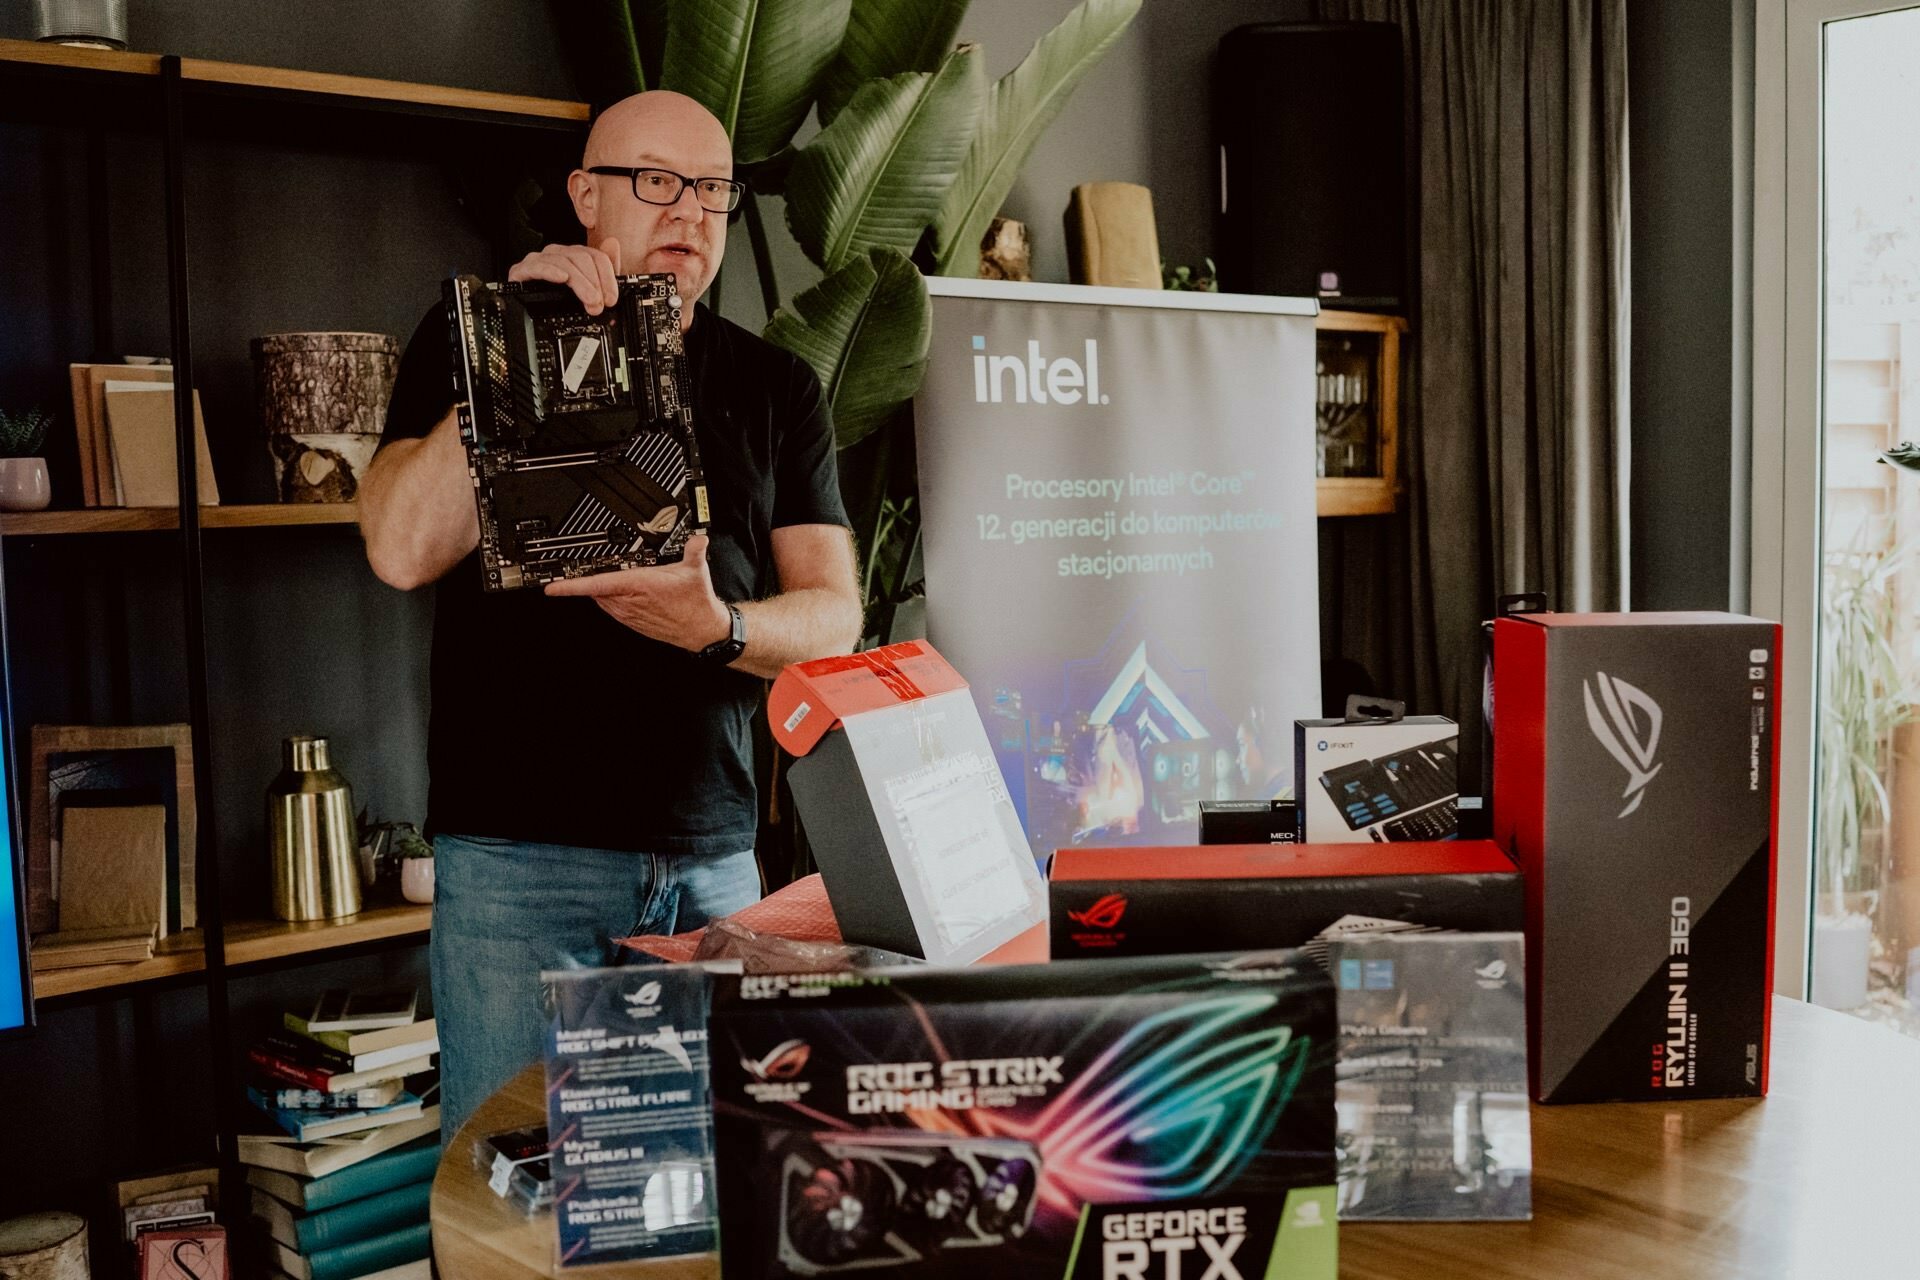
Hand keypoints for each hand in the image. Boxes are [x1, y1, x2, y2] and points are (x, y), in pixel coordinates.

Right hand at [507, 238, 622, 313]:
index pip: (596, 256)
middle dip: (594, 283)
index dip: (608, 277)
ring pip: (563, 262)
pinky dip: (550, 271)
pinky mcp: (521, 271)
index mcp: (574, 257)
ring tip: (589, 300)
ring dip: (579, 283)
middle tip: (599, 304)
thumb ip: (603, 269)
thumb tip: (612, 243)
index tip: (611, 299)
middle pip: (581, 258)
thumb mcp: (587, 290)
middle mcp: (557, 254)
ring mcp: (539, 261)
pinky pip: (536, 266)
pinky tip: (562, 278)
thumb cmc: (556, 301)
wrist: (525, 310)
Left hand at [544, 534, 731, 652]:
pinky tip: (621, 593)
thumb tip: (697, 537)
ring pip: (602, 600)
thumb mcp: (696, 569)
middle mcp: (630, 602)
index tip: (552, 587)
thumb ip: (694, 548)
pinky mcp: (633, 623)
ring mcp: (629, 615)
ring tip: (609, 579)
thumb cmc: (696, 603)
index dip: (571, 586)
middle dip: (588, 580)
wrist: (702, 629)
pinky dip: (610, 600)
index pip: (596, 585)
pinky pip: (611, 609)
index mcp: (639, 586)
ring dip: (601, 590)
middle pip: (595, 591)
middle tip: (585, 569)